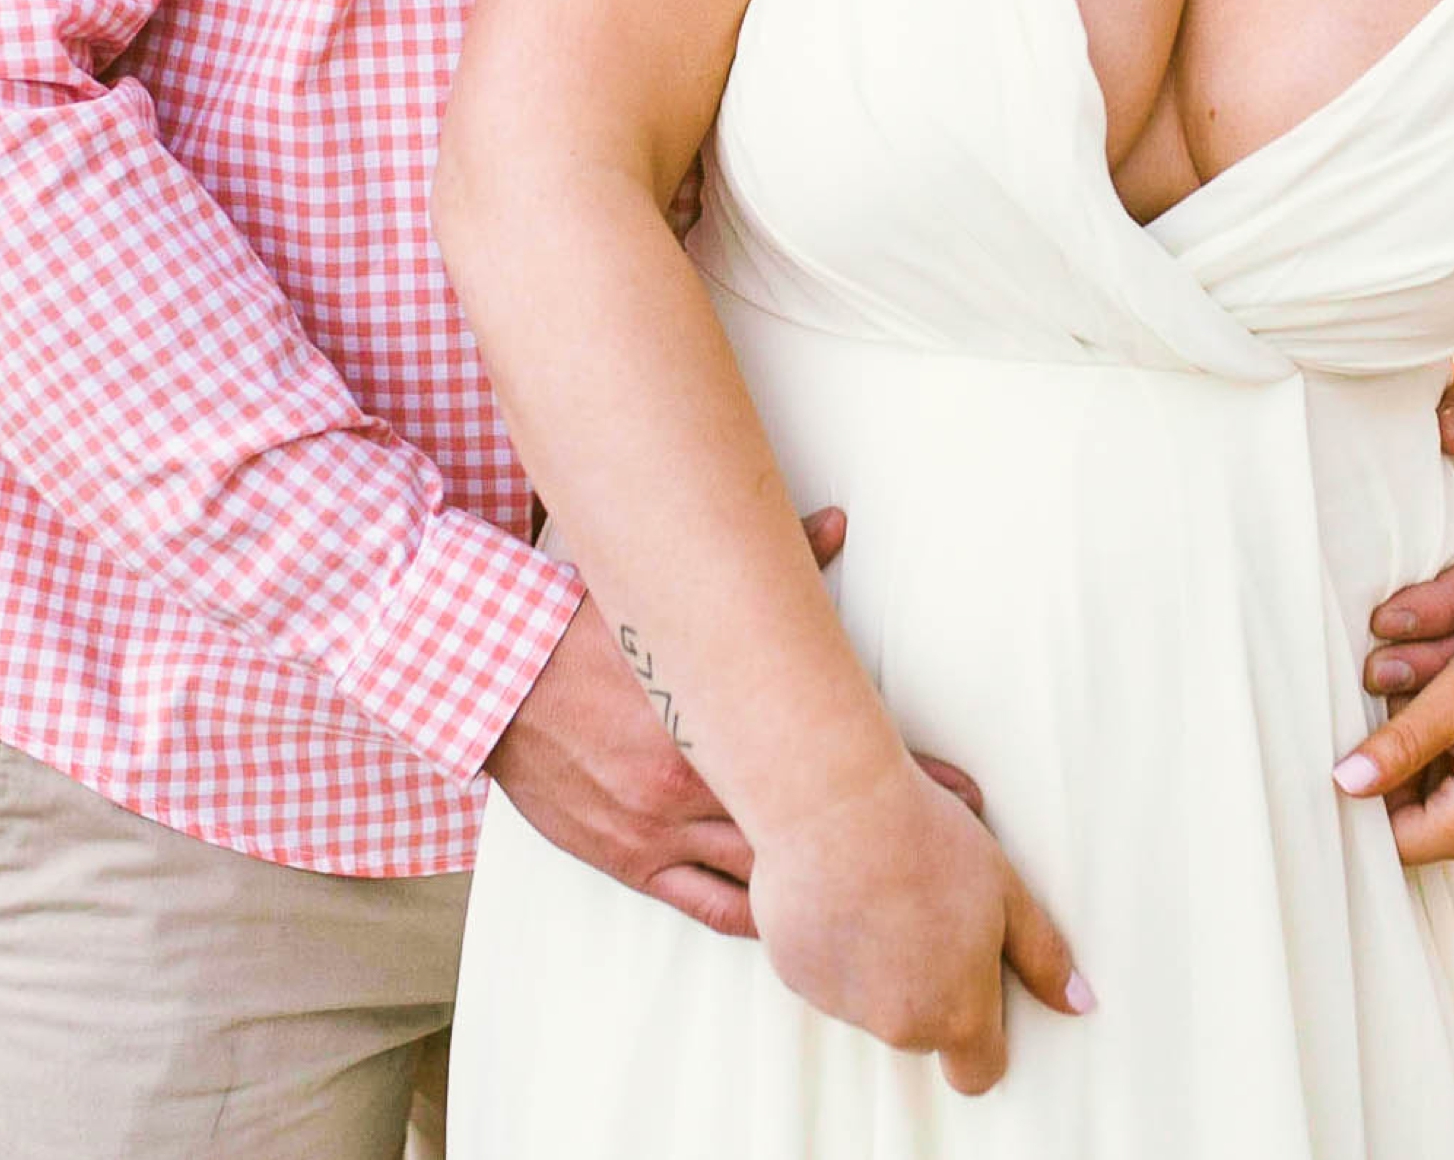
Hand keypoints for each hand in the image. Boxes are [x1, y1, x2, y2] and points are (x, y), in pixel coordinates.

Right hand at [484, 511, 983, 937]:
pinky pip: (706, 905)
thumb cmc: (582, 631)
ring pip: (766, 880)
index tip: (962, 793)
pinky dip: (756, 919)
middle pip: (811, 828)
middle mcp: (694, 786)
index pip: (830, 757)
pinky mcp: (630, 861)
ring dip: (825, 892)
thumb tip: (834, 524)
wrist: (491, 678)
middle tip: (948, 859)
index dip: (903, 778)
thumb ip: (762, 568)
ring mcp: (661, 833)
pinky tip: (796, 930)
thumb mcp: (667, 604)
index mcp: (713, 723)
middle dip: (881, 843)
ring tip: (888, 908)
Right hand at [750, 755, 1092, 1094]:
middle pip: (924, 1027)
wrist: (837, 806)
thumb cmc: (926, 841)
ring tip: (886, 887)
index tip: (981, 992)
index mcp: (955, 1013)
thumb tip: (1078, 1002)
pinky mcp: (795, 974)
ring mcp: (841, 1004)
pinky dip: (837, 944)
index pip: (977, 1072)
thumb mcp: (1007, 892)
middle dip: (931, 984)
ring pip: (873, 1000)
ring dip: (882, 963)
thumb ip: (1042, 957)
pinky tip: (846, 889)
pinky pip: (827, 974)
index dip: (984, 1038)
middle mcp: (896, 1024)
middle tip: (931, 909)